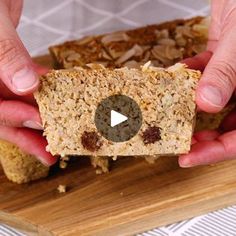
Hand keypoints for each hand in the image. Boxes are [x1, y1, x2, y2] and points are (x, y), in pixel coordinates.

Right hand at [0, 0, 55, 165]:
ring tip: (58, 134)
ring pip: (19, 102)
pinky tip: (60, 97)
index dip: (13, 118)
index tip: (40, 122)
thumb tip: (27, 85)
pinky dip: (45, 90)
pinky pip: (29, 83)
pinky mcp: (13, 65)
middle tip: (49, 153)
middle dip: (28, 135)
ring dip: (40, 117)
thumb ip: (5, 53)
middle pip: (4, 115)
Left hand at [179, 0, 235, 166]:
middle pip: (228, 124)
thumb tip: (207, 103)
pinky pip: (204, 74)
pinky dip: (189, 77)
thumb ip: (227, 72)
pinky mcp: (222, 58)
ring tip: (170, 114)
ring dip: (191, 108)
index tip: (187, 158)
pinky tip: (175, 77)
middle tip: (176, 139)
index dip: (216, 151)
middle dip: (201, 135)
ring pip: (214, 102)